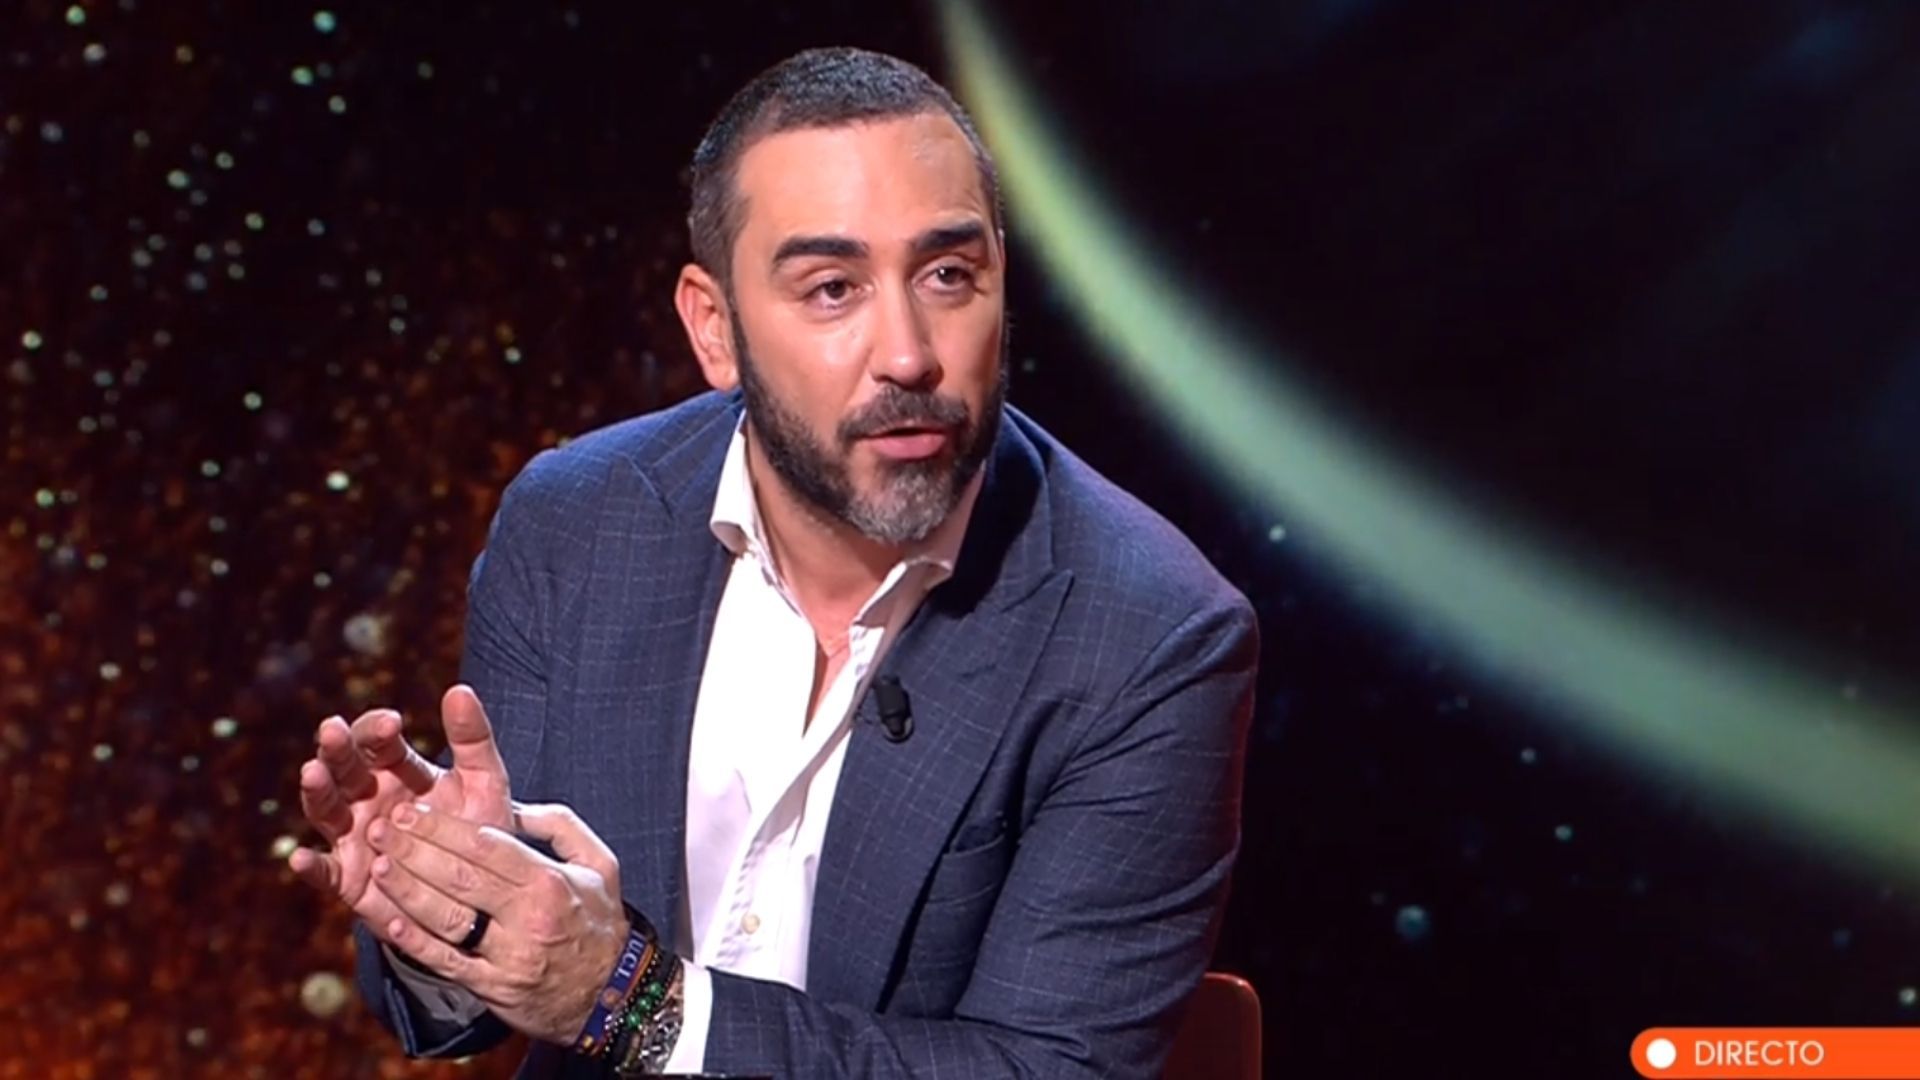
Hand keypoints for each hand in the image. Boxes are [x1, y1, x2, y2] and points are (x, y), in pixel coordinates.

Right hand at [288, 685, 514, 943]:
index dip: (379, 729)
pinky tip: (300, 857)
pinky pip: (324, 873)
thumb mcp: (485, 782)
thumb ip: (473, 738)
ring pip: (325, 809)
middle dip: (337, 748)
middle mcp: (367, 798)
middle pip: (343, 767)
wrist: (481, 891)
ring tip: (312, 772)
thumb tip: (460, 689)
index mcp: (396, 770)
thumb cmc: (479, 830)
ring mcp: (353, 836)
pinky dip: (309, 867)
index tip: (393, 723)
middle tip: (333, 729)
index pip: (376, 740)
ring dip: (317, 790)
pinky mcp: (349, 879)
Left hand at [366, 800, 628, 1043]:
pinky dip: (415, 942)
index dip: (442, 827)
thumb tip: (513, 805)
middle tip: (380, 829)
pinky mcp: (492, 987)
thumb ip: (559, 826)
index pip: (486, 845)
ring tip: (379, 866)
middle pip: (460, 877)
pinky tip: (390, 921)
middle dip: (414, 850)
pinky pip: (446, 961)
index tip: (410, 811)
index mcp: (549, 881)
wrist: (611, 995)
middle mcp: (528, 916)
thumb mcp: (599, 864)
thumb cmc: (599, 922)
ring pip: (447, 918)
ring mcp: (508, 954)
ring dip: (407, 891)